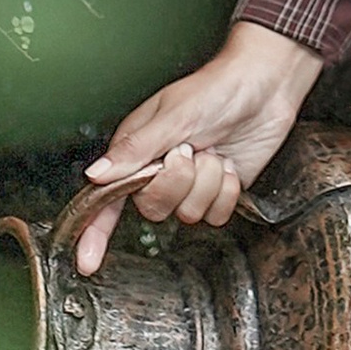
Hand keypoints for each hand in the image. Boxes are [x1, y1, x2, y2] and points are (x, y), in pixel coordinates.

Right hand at [73, 21, 322, 275]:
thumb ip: (135, 149)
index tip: (85, 262)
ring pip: (187, 213)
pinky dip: (226, 191)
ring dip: (206, 182)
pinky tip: (230, 165)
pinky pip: (215, 216)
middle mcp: (161, 169)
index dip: (96, 230)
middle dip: (176, 182)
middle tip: (189, 151)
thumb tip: (95, 175)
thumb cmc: (216, 88)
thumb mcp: (173, 115)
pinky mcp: (218, 191)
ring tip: (213, 152)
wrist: (265, 87)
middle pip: (152, 207)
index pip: (108, 196)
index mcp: (139, 149)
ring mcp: (191, 183)